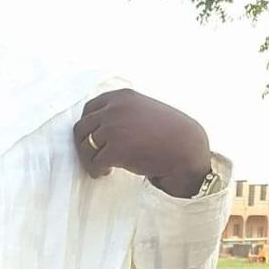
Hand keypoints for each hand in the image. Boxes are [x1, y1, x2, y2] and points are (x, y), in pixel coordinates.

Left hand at [73, 89, 210, 196]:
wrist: (186, 150)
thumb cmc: (167, 132)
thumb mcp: (143, 109)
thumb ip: (122, 111)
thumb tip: (97, 123)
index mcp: (121, 97)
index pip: (89, 109)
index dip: (87, 126)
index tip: (91, 136)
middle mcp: (114, 109)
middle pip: (82, 128)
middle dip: (84, 143)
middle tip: (93, 155)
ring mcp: (113, 129)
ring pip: (85, 146)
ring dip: (89, 159)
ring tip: (101, 166)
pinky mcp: (115, 150)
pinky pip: (94, 162)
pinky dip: (96, 170)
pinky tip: (105, 172)